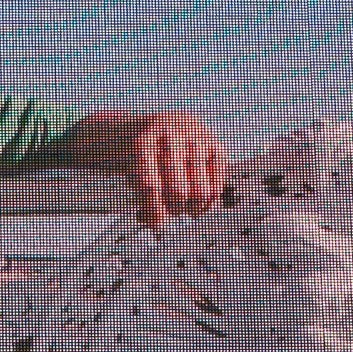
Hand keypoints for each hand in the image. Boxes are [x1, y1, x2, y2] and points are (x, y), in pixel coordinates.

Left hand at [123, 112, 227, 227]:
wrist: (163, 126)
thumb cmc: (147, 158)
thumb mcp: (135, 175)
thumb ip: (144, 201)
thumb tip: (158, 225)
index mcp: (144, 143)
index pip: (151, 186)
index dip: (154, 210)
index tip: (157, 224)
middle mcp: (172, 137)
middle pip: (178, 191)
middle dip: (175, 209)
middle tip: (172, 211)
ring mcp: (196, 139)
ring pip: (200, 192)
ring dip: (192, 208)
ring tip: (185, 208)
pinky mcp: (216, 146)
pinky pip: (217, 186)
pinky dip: (208, 202)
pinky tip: (199, 203)